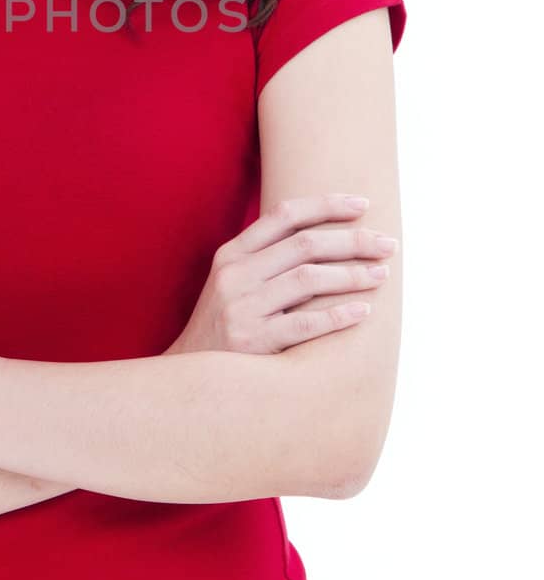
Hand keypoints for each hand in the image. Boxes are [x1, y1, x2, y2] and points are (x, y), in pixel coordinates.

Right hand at [165, 194, 396, 356]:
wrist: (190, 375)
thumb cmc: (224, 324)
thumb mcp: (232, 282)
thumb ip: (266, 258)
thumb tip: (326, 236)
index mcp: (232, 253)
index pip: (285, 215)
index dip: (326, 205)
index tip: (364, 205)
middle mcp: (235, 275)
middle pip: (304, 244)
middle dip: (353, 241)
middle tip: (388, 245)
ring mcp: (241, 307)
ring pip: (308, 279)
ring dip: (352, 275)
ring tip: (382, 274)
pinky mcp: (252, 342)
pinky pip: (304, 324)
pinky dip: (338, 315)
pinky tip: (364, 311)